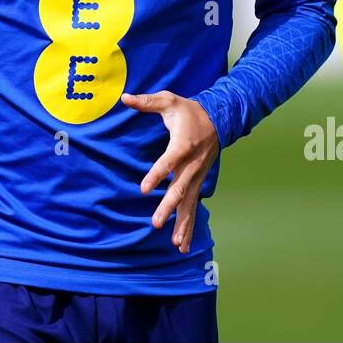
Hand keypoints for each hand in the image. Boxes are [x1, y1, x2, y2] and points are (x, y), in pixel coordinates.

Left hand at [121, 89, 220, 252]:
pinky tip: (183, 245)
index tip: (144, 188)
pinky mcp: (198, 183)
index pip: (168, 162)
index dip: (156, 174)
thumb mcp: (169, 100)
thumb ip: (147, 101)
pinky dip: (189, 226)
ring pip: (189, 203)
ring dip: (183, 224)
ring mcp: (197, 176)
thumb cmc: (188, 110)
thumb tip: (124, 97)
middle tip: (156, 223)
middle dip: (168, 207)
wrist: (218, 119)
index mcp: (183, 144)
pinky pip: (193, 207)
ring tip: (176, 244)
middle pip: (179, 189)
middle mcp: (192, 164)